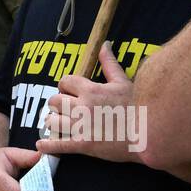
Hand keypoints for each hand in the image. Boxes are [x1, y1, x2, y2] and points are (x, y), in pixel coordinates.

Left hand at [37, 42, 139, 162]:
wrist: (149, 134)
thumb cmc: (138, 106)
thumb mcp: (123, 82)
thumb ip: (109, 63)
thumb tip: (104, 45)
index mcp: (91, 90)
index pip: (64, 82)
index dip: (65, 87)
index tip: (69, 92)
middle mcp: (82, 107)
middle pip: (54, 101)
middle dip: (58, 104)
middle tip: (65, 109)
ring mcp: (81, 127)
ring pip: (51, 121)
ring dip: (53, 122)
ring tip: (57, 123)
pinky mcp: (83, 145)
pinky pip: (58, 144)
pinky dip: (47, 145)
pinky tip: (41, 144)